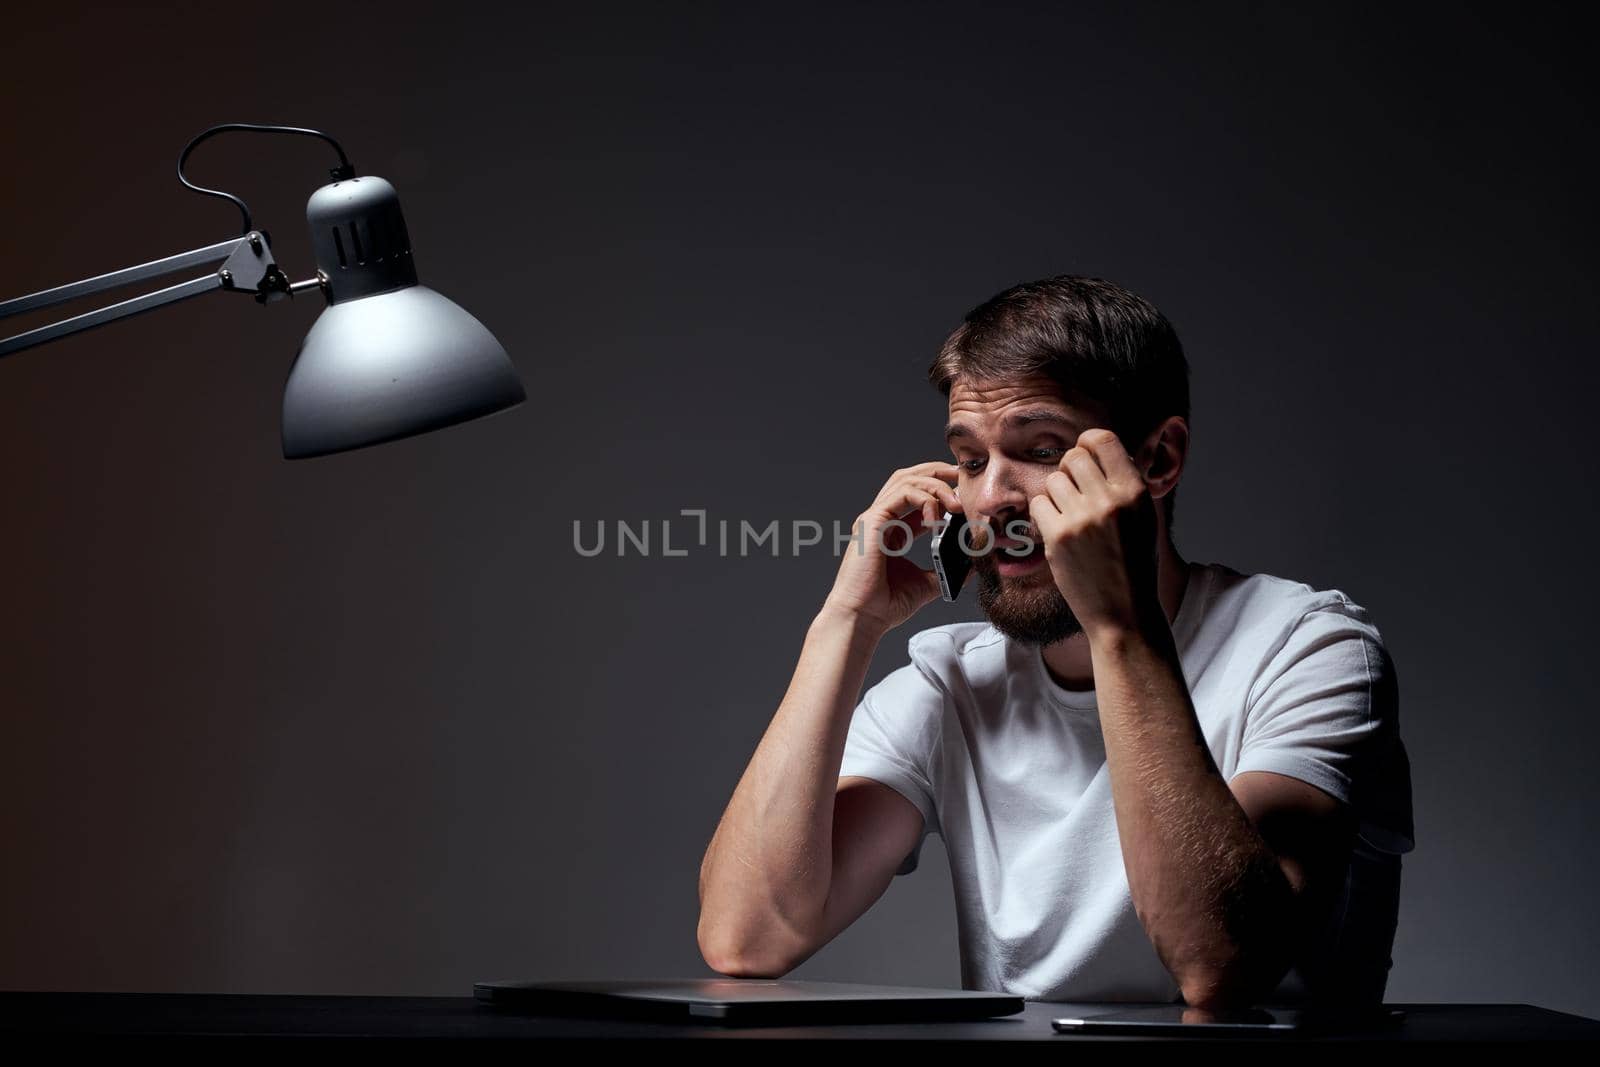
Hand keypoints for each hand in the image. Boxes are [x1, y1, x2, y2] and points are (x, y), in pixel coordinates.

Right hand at [824, 461, 962, 634]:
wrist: (863, 618)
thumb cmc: (884, 605)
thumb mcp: (926, 583)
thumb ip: (945, 570)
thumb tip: (971, 565)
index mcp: (891, 530)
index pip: (916, 495)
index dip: (941, 488)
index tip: (964, 494)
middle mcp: (881, 519)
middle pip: (908, 478)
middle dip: (938, 472)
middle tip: (962, 478)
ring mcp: (875, 518)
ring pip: (906, 480)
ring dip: (936, 485)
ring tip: (956, 503)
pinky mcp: (872, 522)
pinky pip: (902, 494)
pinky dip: (925, 498)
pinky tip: (938, 515)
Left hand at [1028, 428, 1160, 640]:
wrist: (1125, 613)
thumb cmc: (1134, 564)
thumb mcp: (1144, 517)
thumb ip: (1123, 483)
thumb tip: (1096, 450)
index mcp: (1136, 491)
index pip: (1102, 439)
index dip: (1087, 444)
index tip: (1085, 457)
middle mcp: (1110, 500)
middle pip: (1072, 457)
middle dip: (1069, 470)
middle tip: (1074, 492)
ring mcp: (1082, 518)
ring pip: (1052, 480)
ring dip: (1055, 494)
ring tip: (1069, 516)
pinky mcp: (1058, 537)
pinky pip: (1038, 504)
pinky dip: (1043, 514)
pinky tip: (1057, 530)